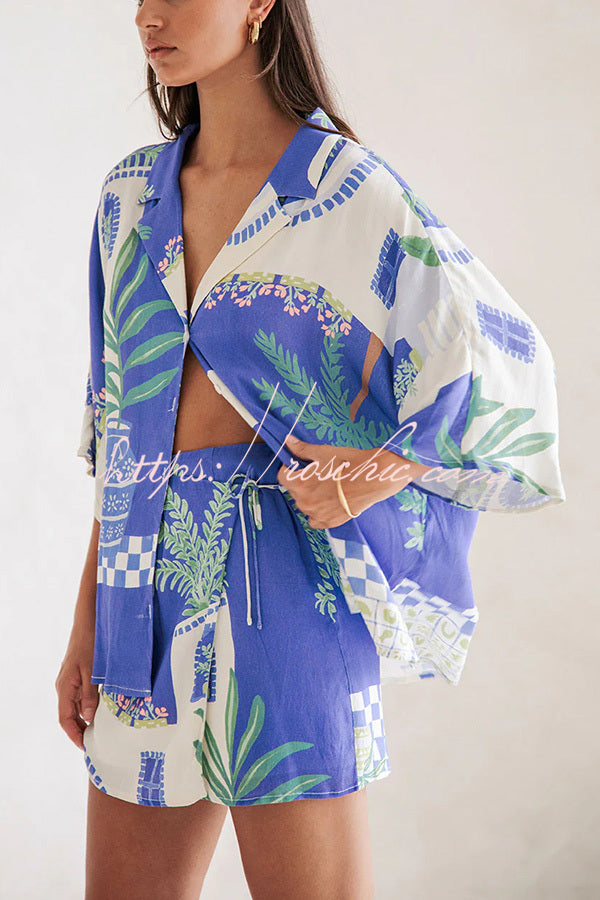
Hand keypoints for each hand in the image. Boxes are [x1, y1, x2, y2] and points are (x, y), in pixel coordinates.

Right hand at [55, 631, 97, 750]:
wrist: (88, 623)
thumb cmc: (89, 644)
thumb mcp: (92, 672)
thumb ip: (89, 697)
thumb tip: (88, 719)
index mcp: (65, 688)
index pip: (65, 719)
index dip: (74, 735)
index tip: (85, 747)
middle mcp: (65, 687)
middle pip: (70, 715)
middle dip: (81, 730)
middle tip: (97, 741)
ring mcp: (71, 681)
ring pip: (77, 706)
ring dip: (87, 718)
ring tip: (102, 729)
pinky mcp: (78, 675)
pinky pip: (82, 696)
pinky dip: (91, 705)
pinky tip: (103, 708)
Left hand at [277, 434, 415, 528]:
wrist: (373, 478)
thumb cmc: (348, 463)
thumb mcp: (323, 453)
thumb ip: (302, 449)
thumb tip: (287, 440)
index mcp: (299, 484)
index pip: (283, 476)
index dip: (290, 468)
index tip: (300, 464)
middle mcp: (304, 502)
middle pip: (294, 490)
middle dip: (301, 481)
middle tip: (318, 474)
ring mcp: (316, 514)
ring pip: (304, 505)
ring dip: (309, 497)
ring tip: (326, 487)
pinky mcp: (329, 522)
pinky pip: (314, 520)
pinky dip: (317, 513)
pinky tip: (328, 502)